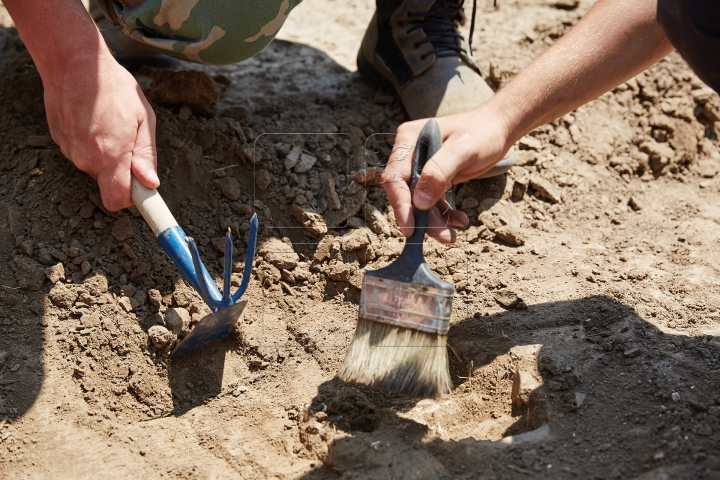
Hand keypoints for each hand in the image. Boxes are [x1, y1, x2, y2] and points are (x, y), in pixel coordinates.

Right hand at [43, 52, 159, 210]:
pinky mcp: (60, 140)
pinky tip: (94, 119)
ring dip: (107, 153)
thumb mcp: (143, 119)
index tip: (144, 196)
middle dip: (123, 169)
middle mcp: (86, 159)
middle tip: (129, 138)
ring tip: (110, 123)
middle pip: (109, 182)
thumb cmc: (114, 87)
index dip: (132, 200)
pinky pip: (82, 152)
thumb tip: (151, 183)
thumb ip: (146, 155)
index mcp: (109, 156)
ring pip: (96, 166)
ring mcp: (69, 150)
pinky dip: (91, 143)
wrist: (74, 62)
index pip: (116, 201)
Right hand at [381, 104, 511, 242]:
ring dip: (434, 222)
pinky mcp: (432, 179)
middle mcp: (409, 154)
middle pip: (405, 194)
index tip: (409, 228)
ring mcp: (420, 168)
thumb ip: (438, 172)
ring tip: (451, 236)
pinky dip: (444, 215)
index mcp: (408, 140)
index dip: (400, 204)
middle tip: (441, 236)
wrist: (498, 128)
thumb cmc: (482, 132)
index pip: (395, 177)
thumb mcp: (462, 150)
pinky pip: (432, 203)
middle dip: (421, 218)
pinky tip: (460, 220)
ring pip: (419, 203)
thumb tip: (419, 203)